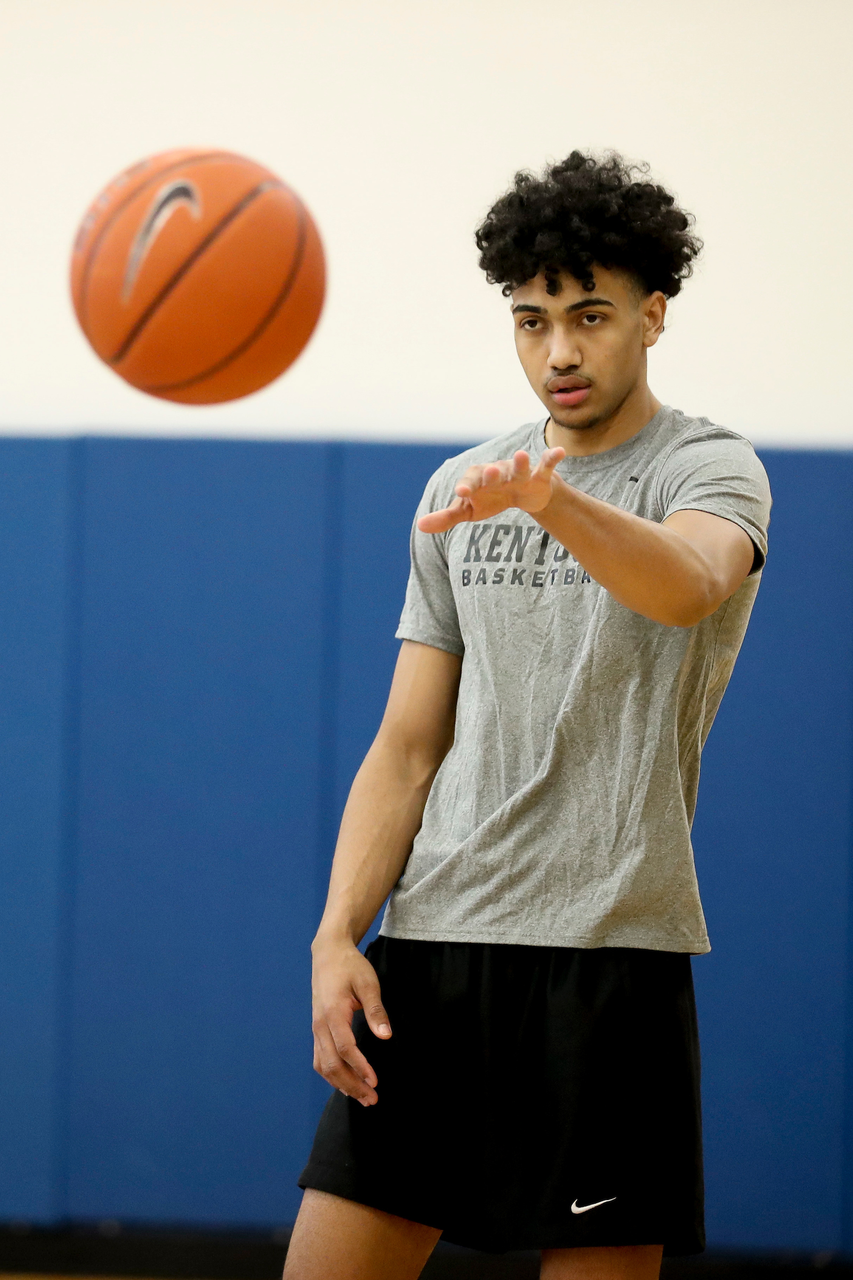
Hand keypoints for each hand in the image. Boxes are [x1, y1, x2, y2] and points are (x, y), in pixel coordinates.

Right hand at [311, 937, 391, 1105]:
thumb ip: (376, 1010)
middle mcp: (320, 1025)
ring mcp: (316, 1028)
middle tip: (372, 1099)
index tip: (375, 1083)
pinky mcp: (317, 1029)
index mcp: (333, 1014)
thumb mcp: (368, 983)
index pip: (346, 1049)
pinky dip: (332, 1074)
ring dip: (341, 1084)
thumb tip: (386, 1037)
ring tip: (361, 1096)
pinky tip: (346, 1082)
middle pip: (332, 1064)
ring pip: (323, 1065)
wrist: (328, 953)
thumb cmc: (350, 966)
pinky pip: (320, 1058)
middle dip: (352, 1085)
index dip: (360, 1068)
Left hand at [418, 447, 565, 533]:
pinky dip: (552, 457)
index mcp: (479, 481)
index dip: (467, 486)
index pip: (471, 482)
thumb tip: (420, 526)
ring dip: (520, 462)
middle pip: (494, 473)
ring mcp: (519, 473)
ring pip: (519, 467)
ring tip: (521, 455)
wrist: (520, 494)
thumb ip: (446, 517)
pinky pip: (546, 464)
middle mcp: (498, 473)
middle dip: (492, 473)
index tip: (461, 493)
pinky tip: (560, 452)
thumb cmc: (488, 499)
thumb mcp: (468, 511)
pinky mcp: (539, 475)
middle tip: (491, 473)